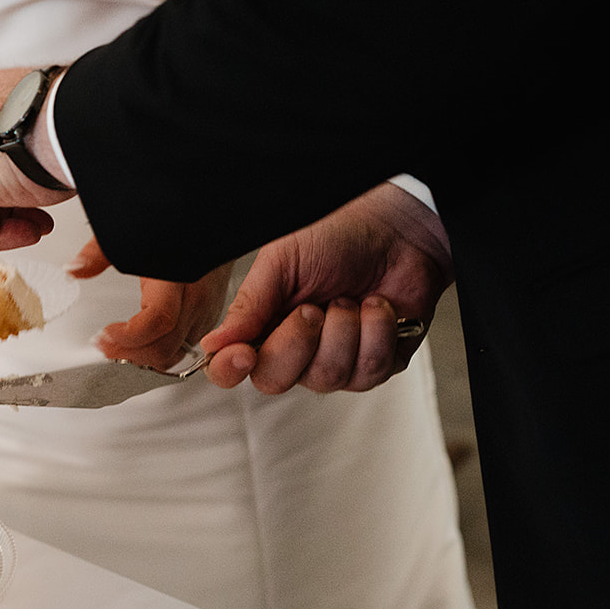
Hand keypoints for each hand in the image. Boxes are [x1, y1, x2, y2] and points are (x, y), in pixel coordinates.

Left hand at [69, 239, 234, 369]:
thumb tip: (74, 269)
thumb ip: (100, 252)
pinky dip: (161, 352)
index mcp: (176, 278)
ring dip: (145, 358)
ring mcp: (205, 312)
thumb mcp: (133, 233)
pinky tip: (142, 345)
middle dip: (129, 353)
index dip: (129, 336)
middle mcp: (195, 299)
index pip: (157, 321)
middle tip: (104, 344)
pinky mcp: (208, 318)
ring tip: (119, 347)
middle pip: (165, 346)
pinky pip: (185, 348)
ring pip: (175, 354)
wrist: (215, 224)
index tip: (104, 334)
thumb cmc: (179, 228)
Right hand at [200, 183, 453, 392]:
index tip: (242, 354)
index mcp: (263, 326)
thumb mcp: (281, 262)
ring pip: (327, 377)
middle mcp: (295, 351)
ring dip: (343, 331)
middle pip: (275, 380)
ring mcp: (336, 362)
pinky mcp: (377, 363)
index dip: (230, 369)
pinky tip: (376, 306)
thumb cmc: (336, 236)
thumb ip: (249, 305)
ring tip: (351, 299)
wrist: (395, 228)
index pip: (230, 368)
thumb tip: (213, 344)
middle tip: (313, 307)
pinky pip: (370, 371)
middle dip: (297, 342)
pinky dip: (376, 331)